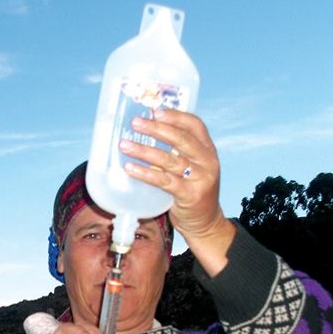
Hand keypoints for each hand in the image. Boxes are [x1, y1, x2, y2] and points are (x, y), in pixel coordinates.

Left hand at [119, 109, 235, 275]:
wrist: (206, 223)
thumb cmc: (192, 191)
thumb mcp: (191, 168)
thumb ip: (176, 153)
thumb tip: (145, 134)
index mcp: (207, 150)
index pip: (195, 125)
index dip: (175, 116)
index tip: (155, 110)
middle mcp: (207, 161)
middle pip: (181, 139)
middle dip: (156, 129)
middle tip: (135, 123)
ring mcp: (200, 178)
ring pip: (169, 160)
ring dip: (144, 150)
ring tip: (125, 144)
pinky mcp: (190, 195)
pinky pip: (164, 181)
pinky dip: (145, 173)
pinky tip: (130, 168)